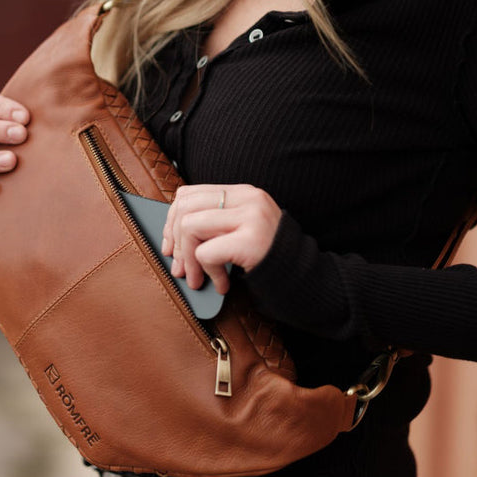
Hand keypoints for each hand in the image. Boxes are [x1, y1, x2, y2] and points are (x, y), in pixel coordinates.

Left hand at [161, 184, 281, 294]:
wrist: (306, 279)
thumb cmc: (268, 259)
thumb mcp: (241, 232)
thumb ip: (215, 225)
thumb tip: (171, 238)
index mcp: (243, 193)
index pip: (189, 194)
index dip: (171, 221)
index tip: (171, 247)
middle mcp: (248, 199)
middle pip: (185, 208)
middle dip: (175, 242)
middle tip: (181, 269)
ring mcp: (251, 218)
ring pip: (190, 226)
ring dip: (189, 260)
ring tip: (199, 279)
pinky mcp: (251, 241)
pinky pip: (206, 252)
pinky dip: (207, 272)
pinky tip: (222, 284)